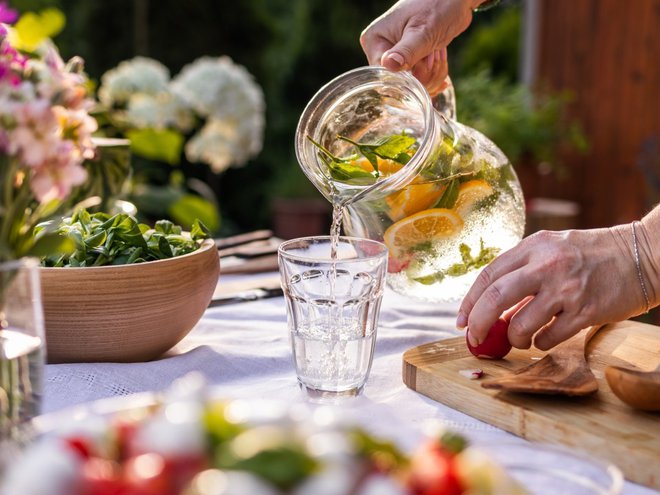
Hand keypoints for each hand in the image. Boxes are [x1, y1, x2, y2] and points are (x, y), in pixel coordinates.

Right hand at [360, 0, 477, 95]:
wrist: (455, 0)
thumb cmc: (437, 6)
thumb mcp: (422, 31)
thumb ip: (407, 51)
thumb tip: (388, 65)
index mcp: (374, 41)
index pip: (385, 76)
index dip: (407, 77)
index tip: (424, 60)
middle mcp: (380, 51)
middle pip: (399, 84)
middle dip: (423, 75)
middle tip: (433, 53)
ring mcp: (395, 57)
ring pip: (412, 85)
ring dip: (432, 73)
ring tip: (437, 51)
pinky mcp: (408, 62)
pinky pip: (420, 82)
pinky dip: (434, 73)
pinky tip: (439, 58)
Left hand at [456, 226, 648, 350]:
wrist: (644, 254)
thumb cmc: (592, 254)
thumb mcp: (553, 249)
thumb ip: (523, 271)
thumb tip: (491, 307)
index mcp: (534, 246)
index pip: (488, 275)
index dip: (469, 301)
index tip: (461, 320)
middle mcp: (547, 265)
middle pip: (495, 298)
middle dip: (479, 323)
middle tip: (475, 339)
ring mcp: (567, 289)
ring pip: (520, 324)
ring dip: (514, 338)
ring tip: (520, 338)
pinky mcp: (586, 311)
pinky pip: (548, 337)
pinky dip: (539, 343)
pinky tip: (544, 338)